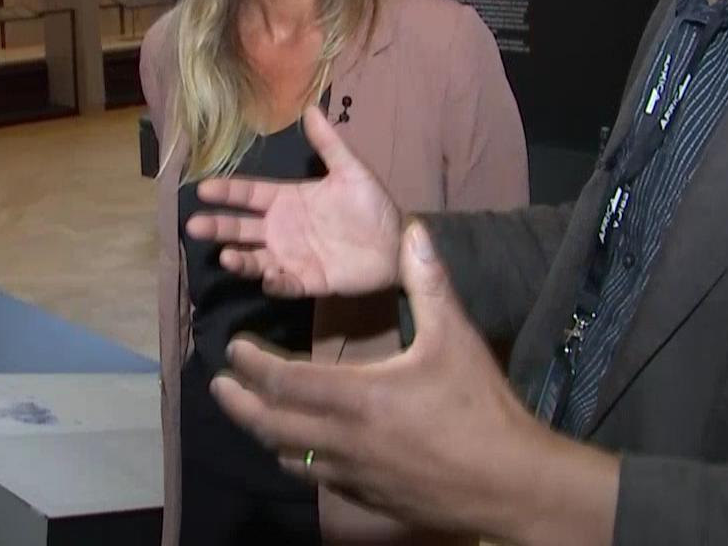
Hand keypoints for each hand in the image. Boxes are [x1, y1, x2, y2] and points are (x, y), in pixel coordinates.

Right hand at [185, 106, 402, 297]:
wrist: (399, 242)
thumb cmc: (372, 204)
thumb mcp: (351, 170)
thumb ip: (329, 142)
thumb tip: (312, 107)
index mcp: (287, 199)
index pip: (250, 193)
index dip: (227, 191)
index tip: (203, 188)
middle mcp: (282, 229)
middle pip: (242, 227)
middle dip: (218, 226)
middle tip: (195, 225)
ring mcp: (292, 256)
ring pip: (256, 258)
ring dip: (240, 259)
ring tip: (226, 256)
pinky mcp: (309, 280)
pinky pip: (286, 284)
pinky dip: (275, 283)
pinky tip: (268, 278)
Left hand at [209, 223, 619, 543]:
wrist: (509, 484)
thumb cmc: (480, 407)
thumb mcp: (455, 337)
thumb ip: (428, 282)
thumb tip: (413, 231)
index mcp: (356, 396)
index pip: (281, 380)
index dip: (250, 364)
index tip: (232, 348)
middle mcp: (342, 439)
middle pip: (269, 424)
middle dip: (238, 403)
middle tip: (218, 386)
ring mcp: (352, 474)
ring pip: (288, 457)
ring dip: (264, 433)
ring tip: (253, 415)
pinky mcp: (368, 497)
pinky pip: (317, 479)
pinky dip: (297, 461)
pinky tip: (301, 453)